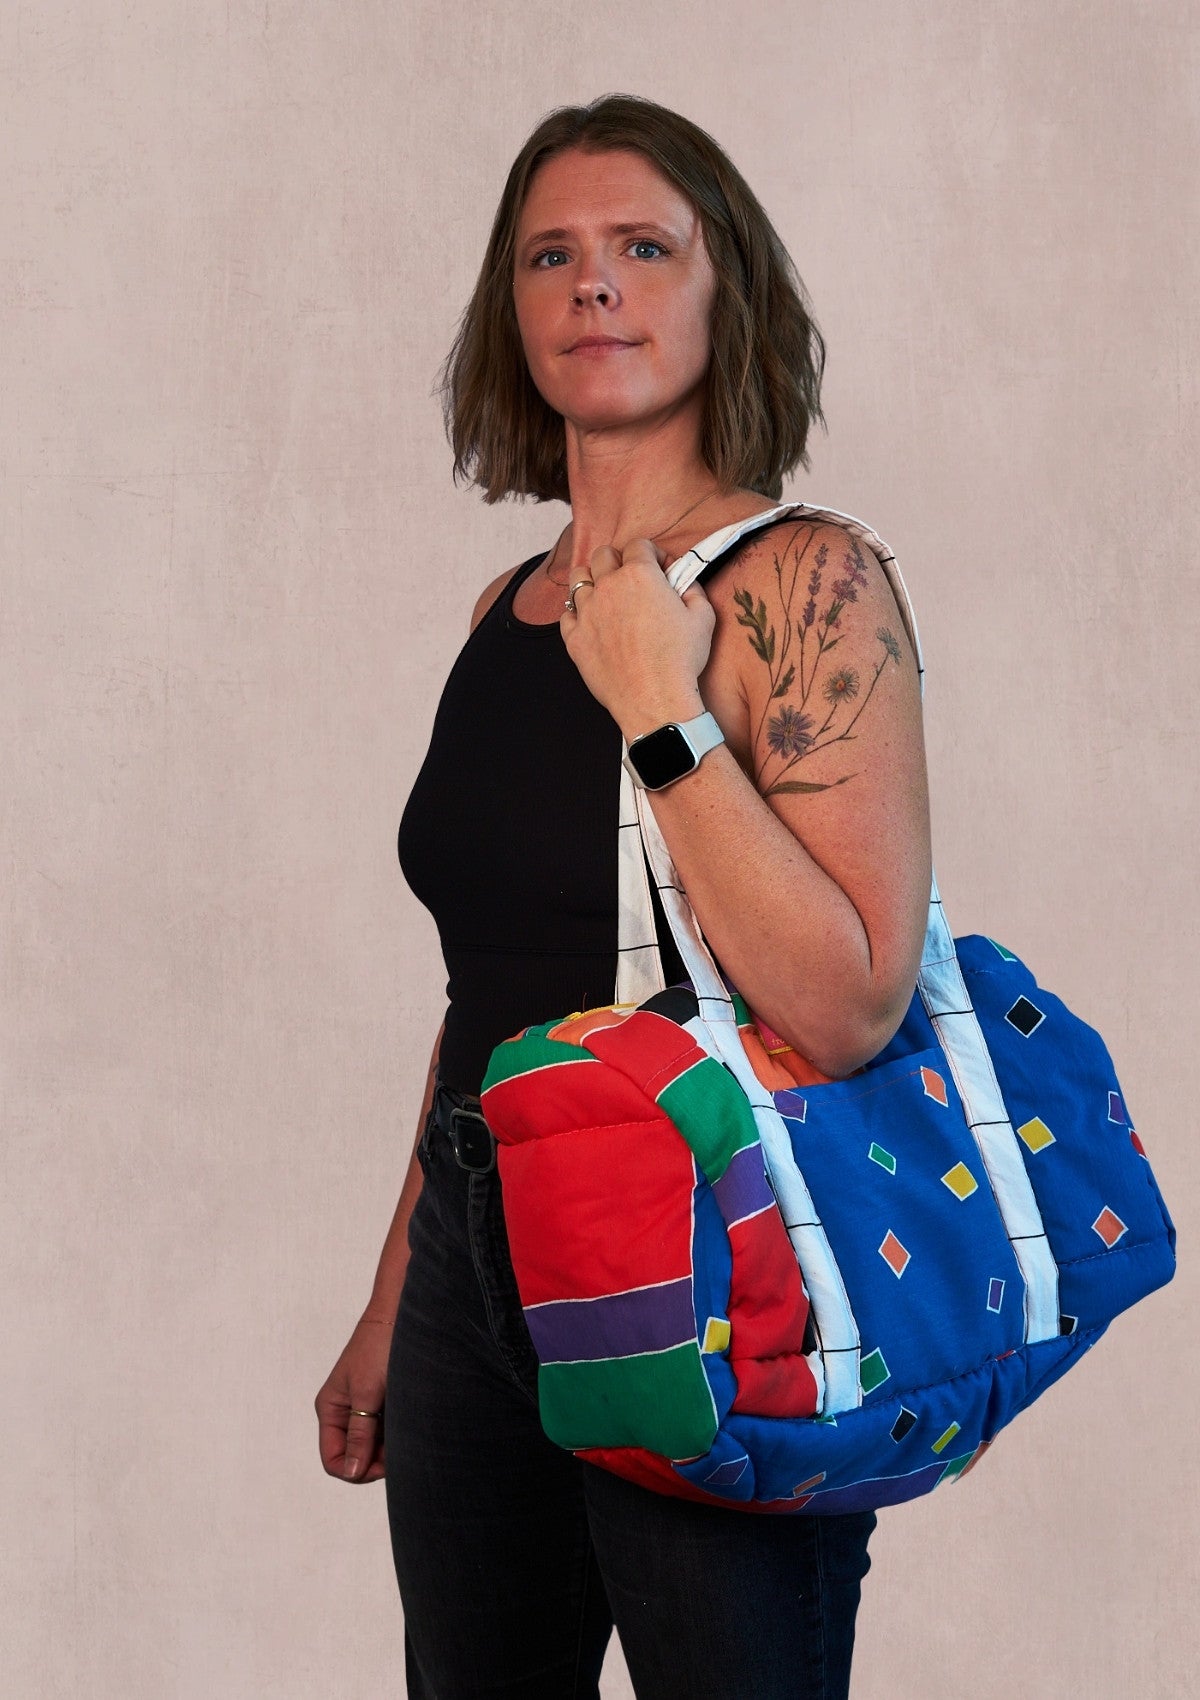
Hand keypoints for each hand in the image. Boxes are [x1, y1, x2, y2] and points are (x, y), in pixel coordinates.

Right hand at [314, 1311, 393, 1483]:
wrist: (400, 1316)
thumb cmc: (379, 1348)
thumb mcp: (367, 1394)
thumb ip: (359, 1434)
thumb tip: (351, 1471)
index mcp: (330, 1409)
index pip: (333, 1459)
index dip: (355, 1469)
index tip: (382, 1464)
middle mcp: (344, 1411)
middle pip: (353, 1455)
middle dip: (374, 1459)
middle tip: (399, 1448)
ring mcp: (363, 1407)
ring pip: (371, 1445)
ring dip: (387, 1447)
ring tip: (405, 1430)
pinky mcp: (381, 1402)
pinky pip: (384, 1431)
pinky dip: (395, 1433)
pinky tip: (408, 1422)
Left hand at [560, 537, 713, 739]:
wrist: (654, 699)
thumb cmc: (681, 660)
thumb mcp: (703, 618)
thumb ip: (693, 589)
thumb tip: (684, 580)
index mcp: (640, 575)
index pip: (638, 544)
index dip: (652, 553)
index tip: (660, 569)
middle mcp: (608, 587)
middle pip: (603, 555)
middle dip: (618, 560)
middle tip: (631, 579)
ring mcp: (587, 612)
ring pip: (579, 578)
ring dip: (592, 580)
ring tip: (605, 594)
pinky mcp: (574, 638)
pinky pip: (566, 614)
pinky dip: (577, 613)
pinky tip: (591, 622)